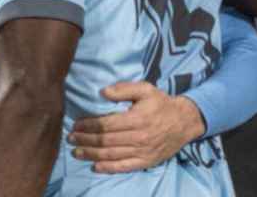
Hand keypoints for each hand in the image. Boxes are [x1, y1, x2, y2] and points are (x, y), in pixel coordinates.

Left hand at [67, 81, 205, 173]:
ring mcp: (143, 151)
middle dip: (85, 140)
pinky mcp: (147, 161)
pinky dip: (108, 168)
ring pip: (112, 155)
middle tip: (71, 139)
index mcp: (137, 119)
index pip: (106, 124)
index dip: (88, 125)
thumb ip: (123, 89)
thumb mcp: (145, 89)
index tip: (76, 124)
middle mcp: (139, 137)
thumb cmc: (161, 103)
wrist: (185, 121)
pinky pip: (125, 167)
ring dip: (91, 154)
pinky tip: (95, 167)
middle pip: (105, 141)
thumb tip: (102, 92)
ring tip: (76, 152)